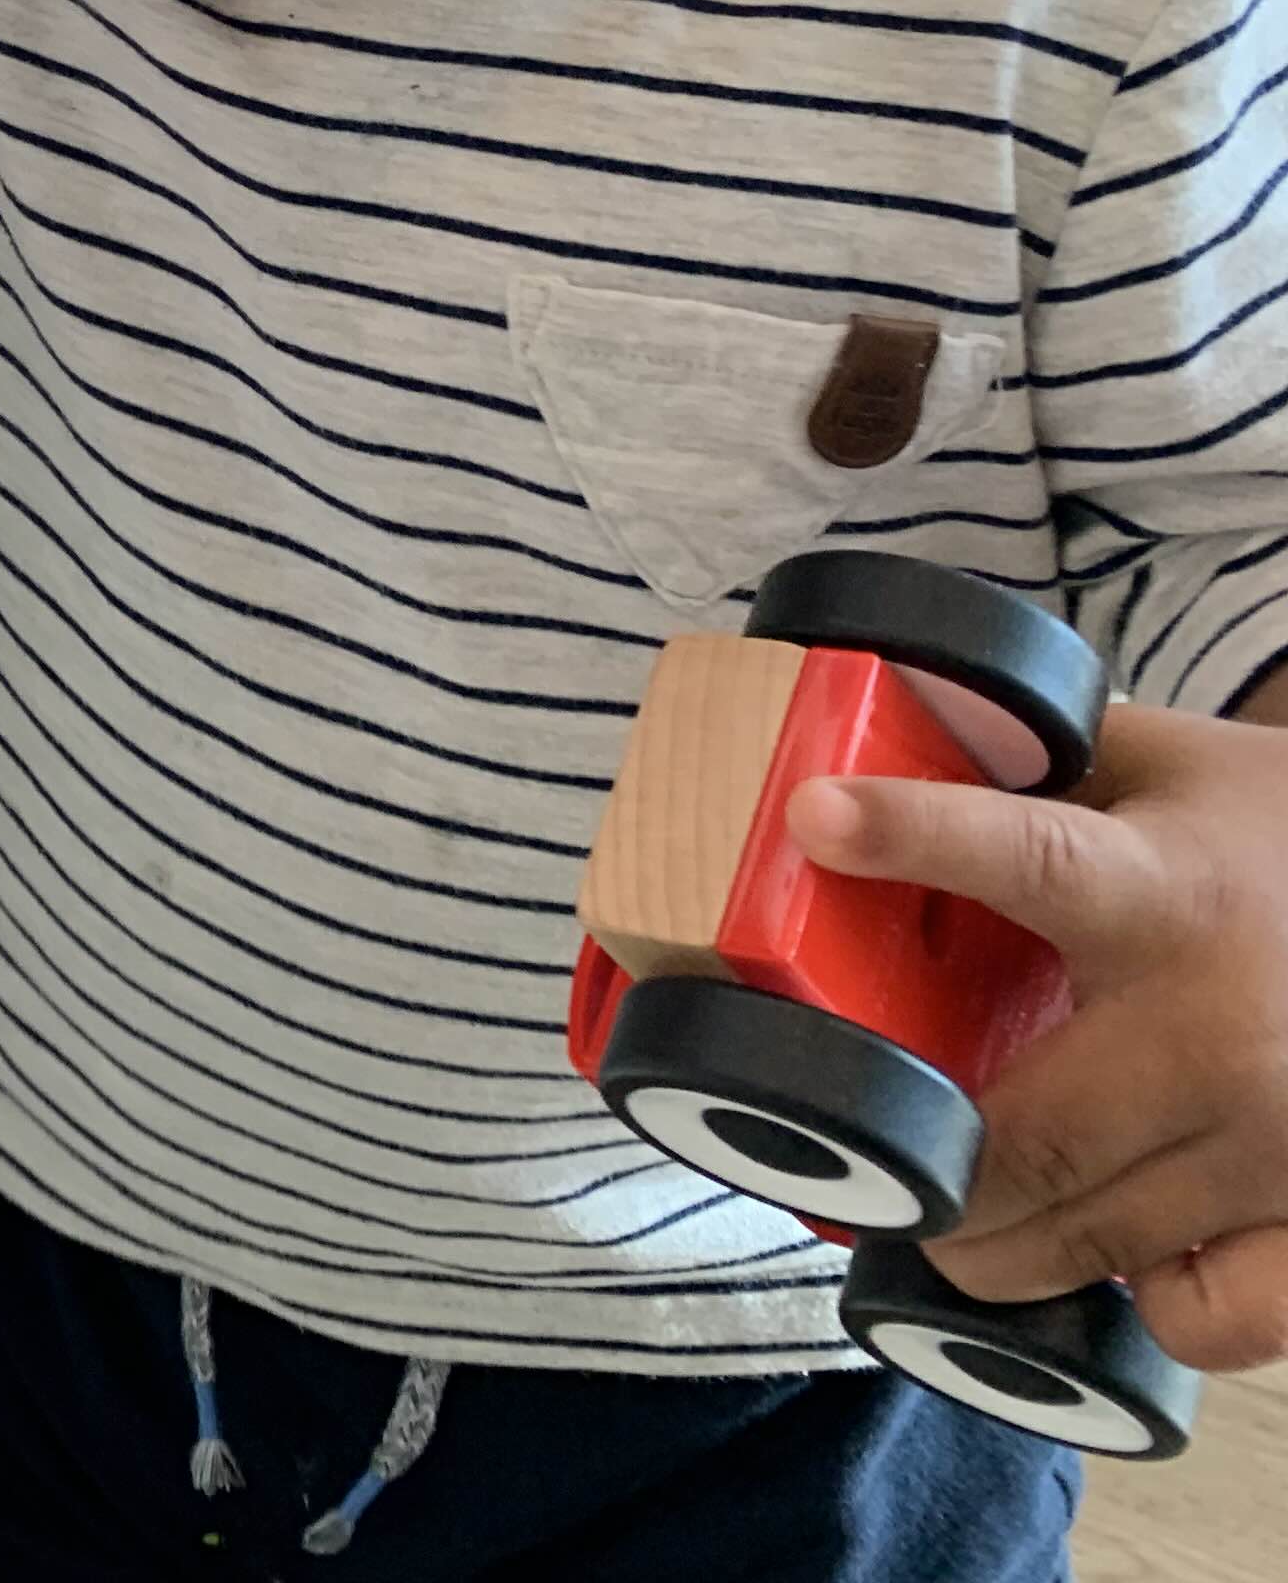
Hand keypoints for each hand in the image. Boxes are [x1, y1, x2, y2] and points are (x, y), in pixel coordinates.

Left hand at [790, 703, 1287, 1368]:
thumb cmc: (1277, 843)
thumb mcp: (1165, 768)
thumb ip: (1028, 763)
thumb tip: (868, 741)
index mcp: (1171, 895)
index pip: (1038, 858)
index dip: (919, 834)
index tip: (817, 819)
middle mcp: (1225, 1031)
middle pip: (1026, 1138)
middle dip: (913, 1167)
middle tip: (859, 1160)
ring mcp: (1279, 1147)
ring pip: (1087, 1240)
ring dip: (989, 1243)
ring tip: (953, 1208)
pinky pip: (1207, 1316)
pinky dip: (1148, 1302)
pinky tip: (1123, 1249)